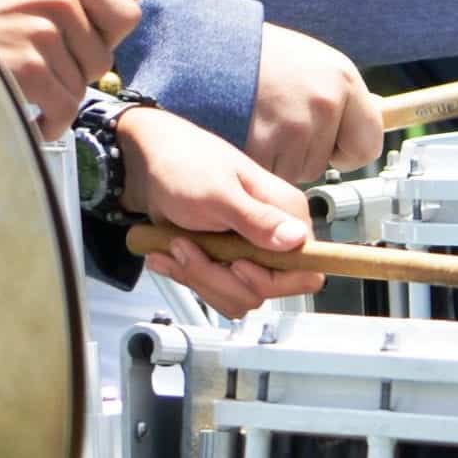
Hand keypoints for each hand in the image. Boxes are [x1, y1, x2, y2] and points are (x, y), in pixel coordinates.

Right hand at [0, 0, 141, 135]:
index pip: (126, 13)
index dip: (107, 37)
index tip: (81, 44)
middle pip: (104, 56)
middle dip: (77, 71)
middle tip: (41, 65)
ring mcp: (42, 29)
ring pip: (82, 85)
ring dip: (57, 98)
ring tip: (25, 85)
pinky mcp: (28, 66)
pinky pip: (64, 107)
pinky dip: (49, 122)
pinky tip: (29, 113)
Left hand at [116, 109, 324, 316]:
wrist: (151, 162)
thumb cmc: (185, 165)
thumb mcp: (218, 193)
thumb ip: (257, 219)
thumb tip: (297, 239)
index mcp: (286, 213)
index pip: (306, 271)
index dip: (273, 280)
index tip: (236, 265)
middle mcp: (275, 235)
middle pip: (264, 290)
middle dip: (219, 278)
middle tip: (187, 246)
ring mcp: (250, 251)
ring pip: (237, 295)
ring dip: (199, 276)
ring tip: (175, 245)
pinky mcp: (227, 262)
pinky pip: (216, 291)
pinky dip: (188, 276)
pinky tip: (169, 253)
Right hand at [247, 26, 382, 182]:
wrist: (213, 44)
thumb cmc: (265, 55)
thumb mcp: (317, 62)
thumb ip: (344, 94)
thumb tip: (383, 112)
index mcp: (344, 79)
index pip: (367, 147)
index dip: (345, 148)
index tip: (329, 138)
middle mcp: (324, 102)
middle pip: (324, 164)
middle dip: (303, 151)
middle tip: (281, 117)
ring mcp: (293, 125)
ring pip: (295, 172)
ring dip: (278, 157)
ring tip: (264, 120)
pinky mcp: (261, 144)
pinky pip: (268, 174)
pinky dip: (256, 161)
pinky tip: (249, 132)